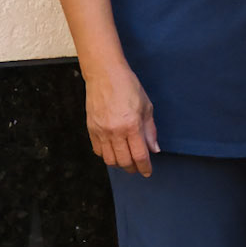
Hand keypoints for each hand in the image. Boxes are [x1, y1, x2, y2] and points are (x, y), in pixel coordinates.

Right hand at [85, 62, 158, 176]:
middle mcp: (115, 131)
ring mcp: (101, 131)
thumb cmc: (128, 87)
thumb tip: (154, 149)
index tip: (148, 172)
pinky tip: (114, 151)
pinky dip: (106, 155)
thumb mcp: (146, 106)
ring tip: (126, 160)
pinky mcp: (91, 129)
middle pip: (124, 161)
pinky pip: (98, 151)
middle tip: (138, 167)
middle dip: (133, 168)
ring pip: (109, 159)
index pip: (139, 155)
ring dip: (119, 164)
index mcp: (132, 125)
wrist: (104, 74)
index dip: (145, 167)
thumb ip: (150, 130)